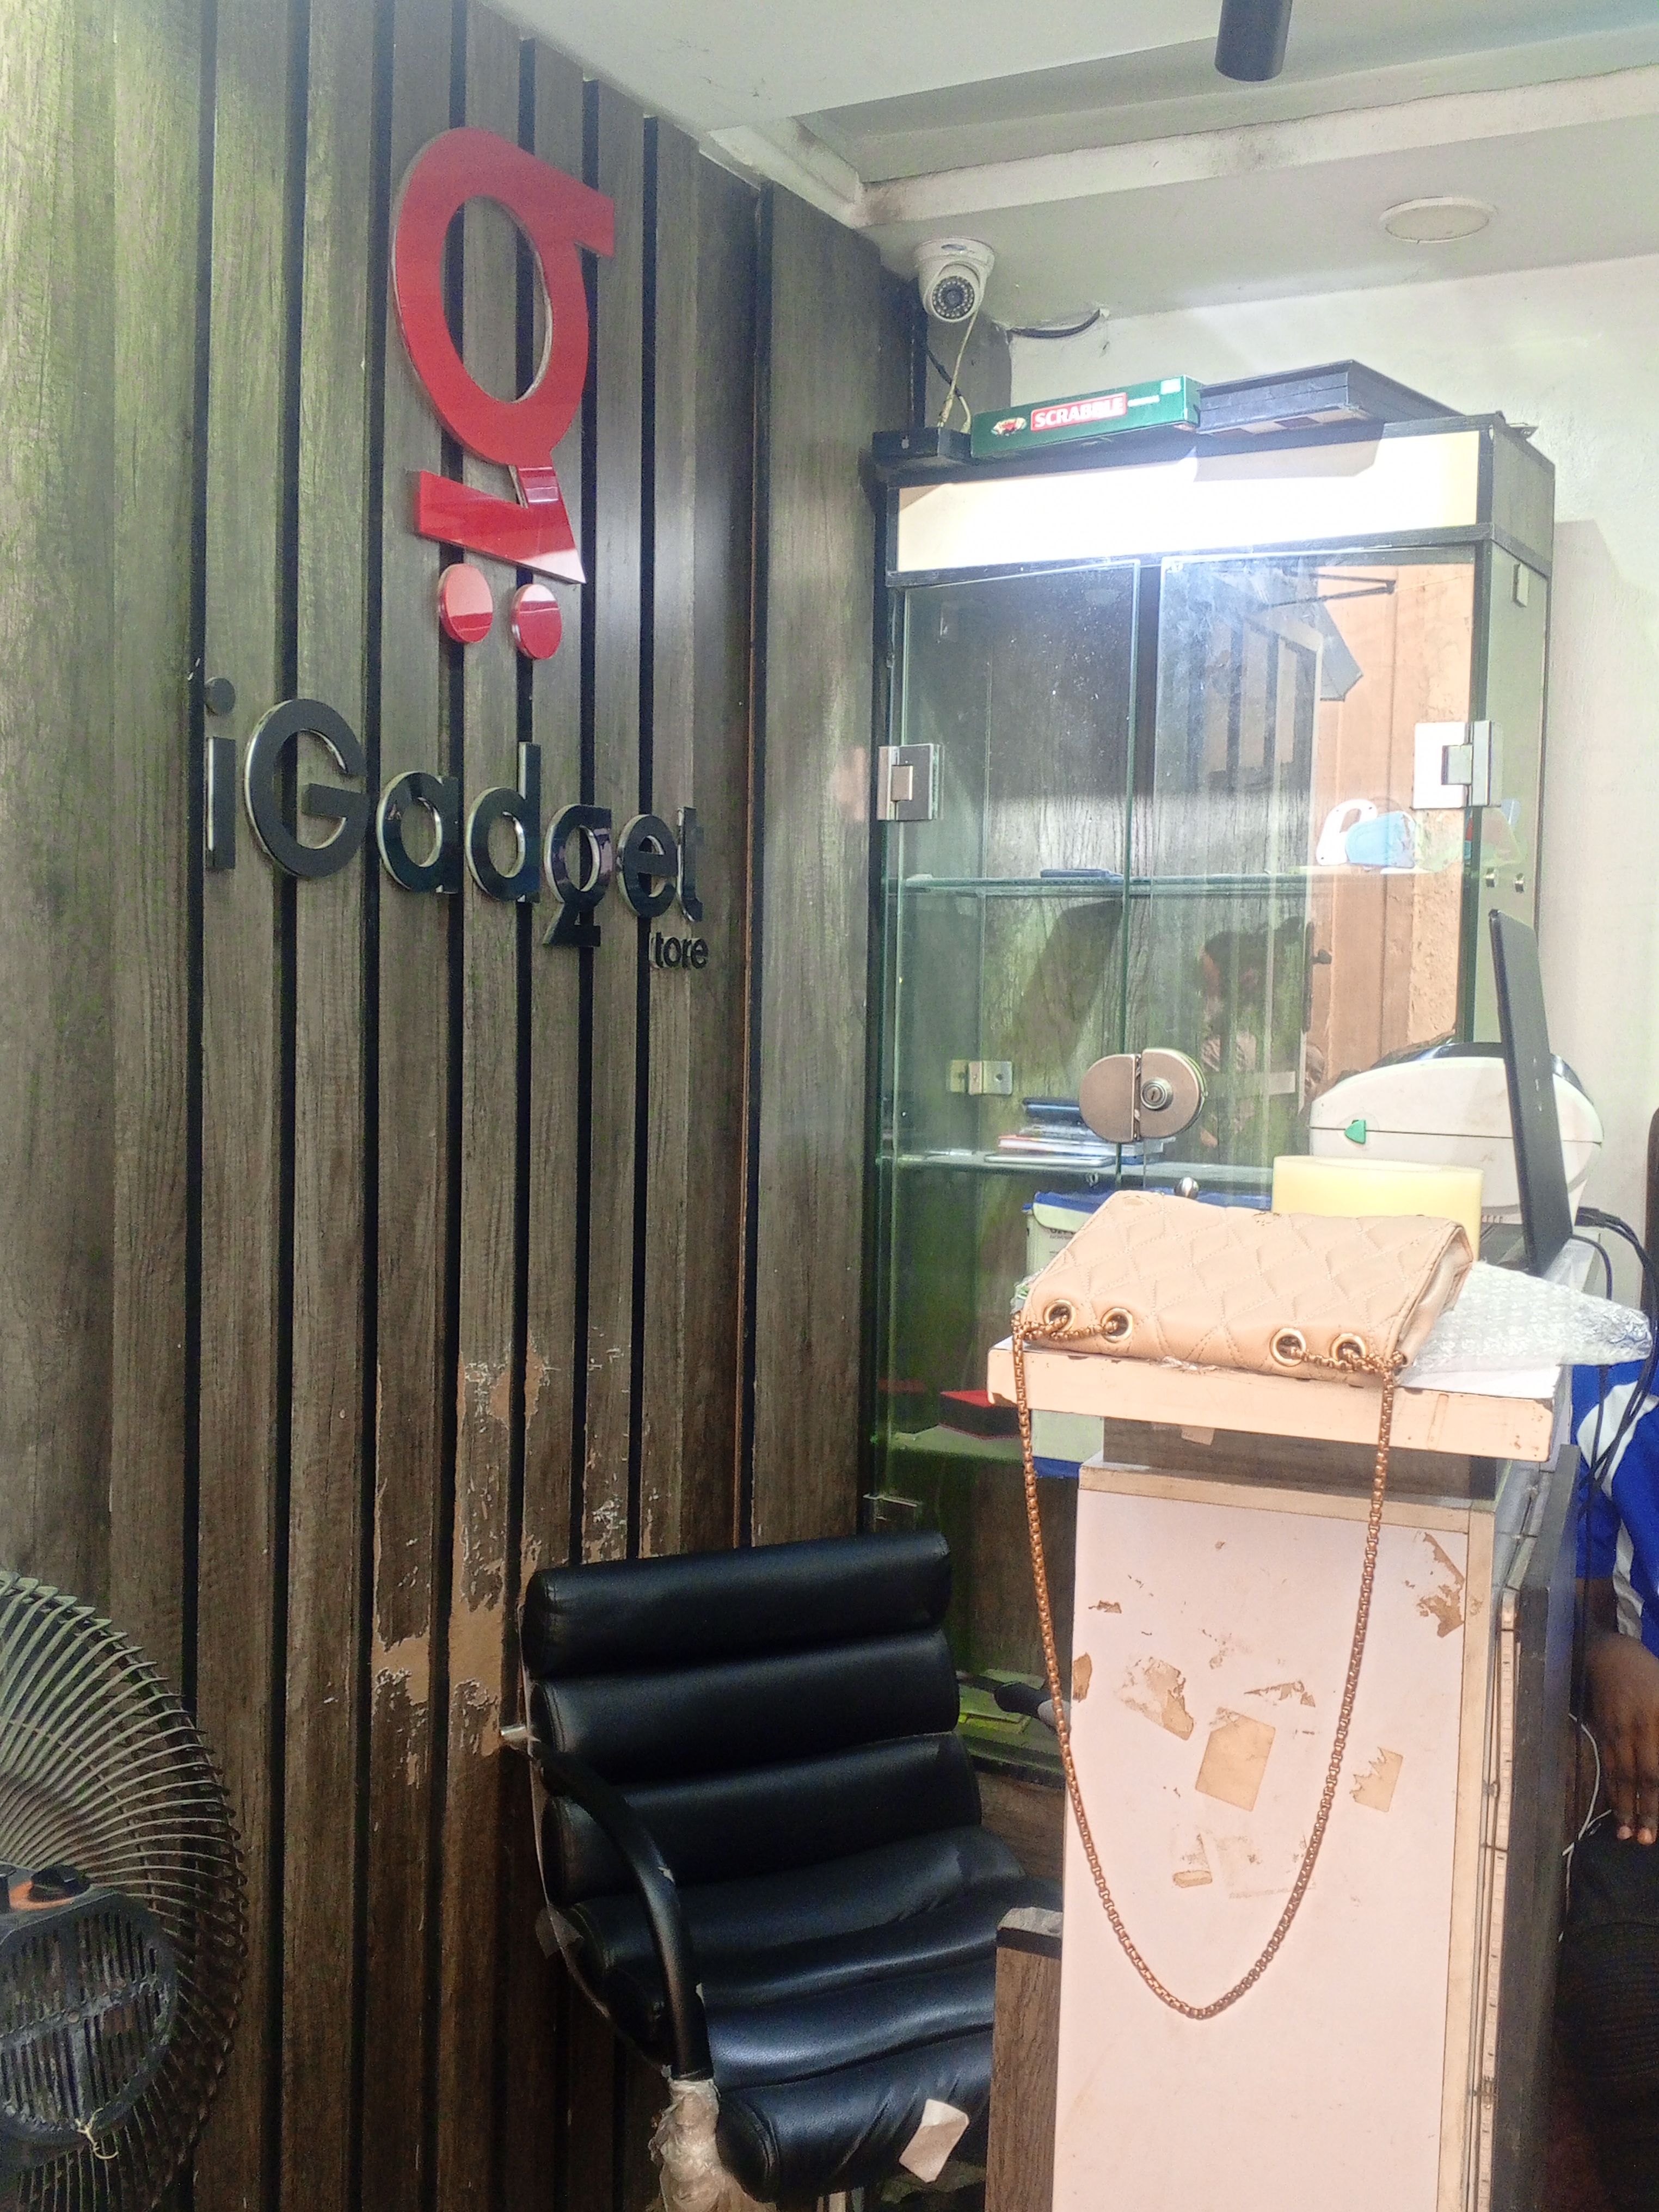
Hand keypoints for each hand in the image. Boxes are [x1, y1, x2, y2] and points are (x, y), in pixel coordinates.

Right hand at [1586, 1630, 1658, 1841]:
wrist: (1610, 1656)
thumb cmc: (1650, 1676)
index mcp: (1654, 1722)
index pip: (1655, 1770)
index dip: (1655, 1799)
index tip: (1656, 1824)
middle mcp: (1633, 1731)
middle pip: (1638, 1776)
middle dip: (1641, 1809)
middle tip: (1643, 1840)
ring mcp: (1614, 1732)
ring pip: (1619, 1774)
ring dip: (1622, 1805)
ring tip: (1624, 1833)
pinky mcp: (1602, 1731)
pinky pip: (1607, 1765)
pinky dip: (1611, 1787)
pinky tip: (1614, 1806)